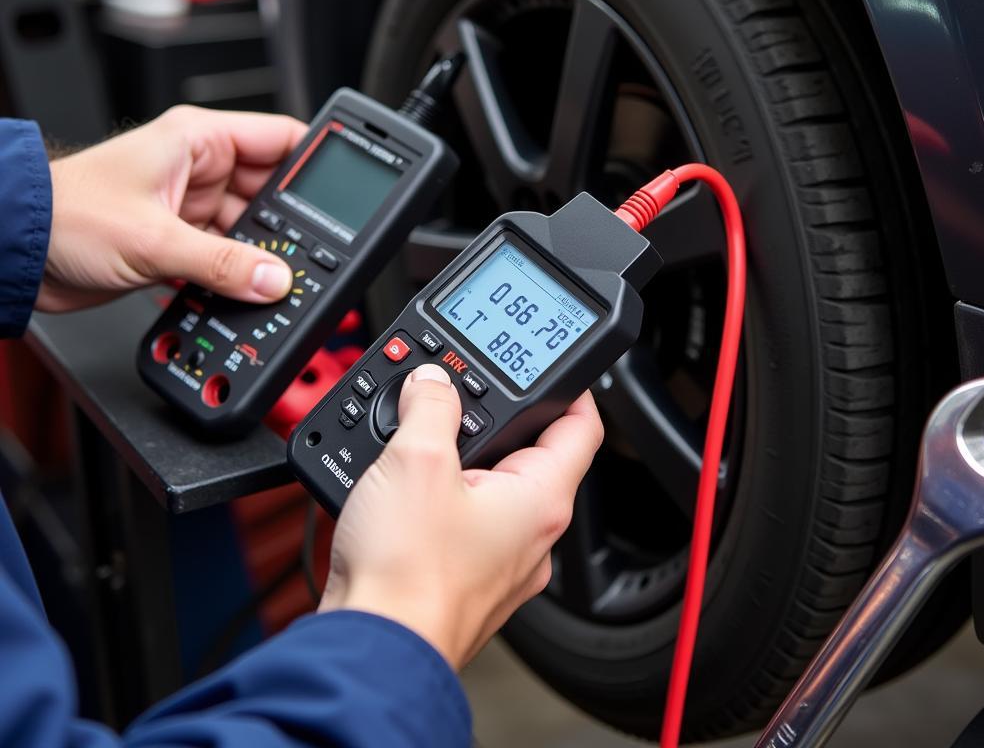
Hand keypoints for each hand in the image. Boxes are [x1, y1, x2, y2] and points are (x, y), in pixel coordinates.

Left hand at [38, 105, 306, 311]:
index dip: (317, 161)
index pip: (281, 138)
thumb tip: (275, 279)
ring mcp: (190, 206)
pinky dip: (237, 273)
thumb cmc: (65, 214)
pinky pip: (226, 255)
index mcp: (199, 139)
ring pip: (250, 229)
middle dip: (293, 223)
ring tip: (280, 277)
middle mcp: (200, 168)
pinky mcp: (178, 240)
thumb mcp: (155, 239)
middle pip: (272, 192)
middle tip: (316, 251)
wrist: (13, 252)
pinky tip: (248, 289)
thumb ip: (223, 262)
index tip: (346, 190)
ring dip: (261, 254)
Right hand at [319, 363, 603, 669]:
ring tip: (421, 435)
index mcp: (541, 499)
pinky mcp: (464, 578)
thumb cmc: (407, 574)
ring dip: (460, 457)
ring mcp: (500, 562)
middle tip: (459, 393)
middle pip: (530, 453)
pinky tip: (402, 487)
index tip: (549, 366)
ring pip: (491, 488)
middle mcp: (532, 535)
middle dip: (494, 418)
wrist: (371, 648)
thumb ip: (430, 406)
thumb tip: (432, 383)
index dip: (569, 387)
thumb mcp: (417, 460)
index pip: (582, 426)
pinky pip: (463, 521)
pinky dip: (439, 496)